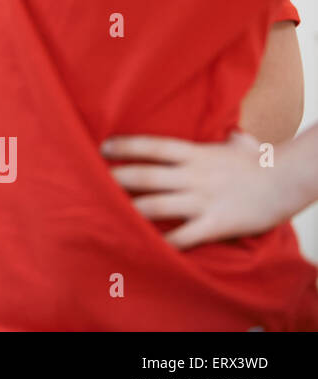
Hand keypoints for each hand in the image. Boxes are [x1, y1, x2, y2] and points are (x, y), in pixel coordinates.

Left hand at [102, 131, 293, 249]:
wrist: (290, 182)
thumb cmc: (261, 162)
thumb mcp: (237, 142)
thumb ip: (222, 137)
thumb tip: (226, 132)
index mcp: (195, 153)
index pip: (152, 146)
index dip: (125, 146)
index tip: (102, 148)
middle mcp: (194, 176)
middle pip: (145, 176)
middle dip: (116, 180)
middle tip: (90, 182)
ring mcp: (203, 201)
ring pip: (156, 206)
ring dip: (129, 210)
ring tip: (105, 213)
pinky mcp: (215, 224)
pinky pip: (183, 237)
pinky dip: (162, 243)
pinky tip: (144, 247)